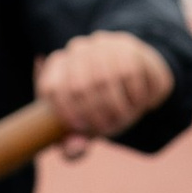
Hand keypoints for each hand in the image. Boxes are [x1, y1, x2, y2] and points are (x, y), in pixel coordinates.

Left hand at [34, 31, 174, 156]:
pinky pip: (129, 73)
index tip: (80, 128)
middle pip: (78, 87)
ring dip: (117, 107)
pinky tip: (141, 103)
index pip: (50, 87)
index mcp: (57, 67)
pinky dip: (136, 96)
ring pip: (104, 79)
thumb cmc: (102, 111)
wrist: (137, 84)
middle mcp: (77, 50)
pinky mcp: (127, 45)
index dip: (65, 112)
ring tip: (126, 117)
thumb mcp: (86, 133)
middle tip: (108, 128)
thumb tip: (75, 146)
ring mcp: (102, 44)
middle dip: (94, 115)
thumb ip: (73, 148)